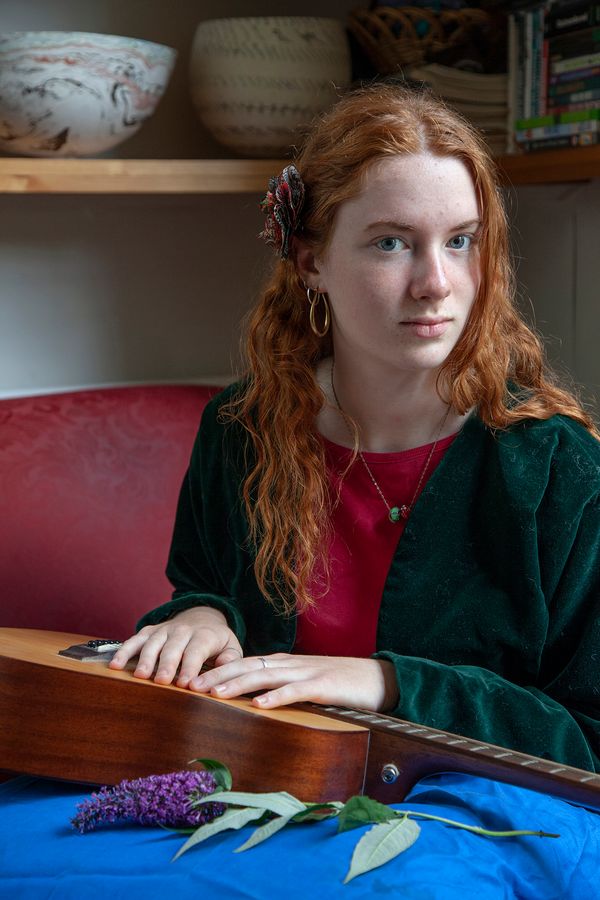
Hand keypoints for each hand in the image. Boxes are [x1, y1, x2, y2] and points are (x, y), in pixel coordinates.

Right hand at [108, 606, 242, 687]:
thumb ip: (230, 657)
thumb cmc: (216, 640)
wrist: (202, 616)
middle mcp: (182, 630)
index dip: (190, 666)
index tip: (185, 684)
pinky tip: (115, 665)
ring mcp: (164, 630)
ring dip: (145, 658)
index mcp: (204, 635)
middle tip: (161, 681)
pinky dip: (124, 651)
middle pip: (173, 647)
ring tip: (139, 675)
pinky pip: (135, 640)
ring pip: (153, 643)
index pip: (196, 650)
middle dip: (167, 664)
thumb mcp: (230, 645)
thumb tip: (224, 665)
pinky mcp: (149, 631)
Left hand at [189, 653, 398, 712]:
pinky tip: (260, 706)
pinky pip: (295, 691)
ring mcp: (306, 673)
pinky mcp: (323, 685)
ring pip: (265, 676)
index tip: (192, 681)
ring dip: (238, 684)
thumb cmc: (340, 683)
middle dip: (217, 676)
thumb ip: (281, 686)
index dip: (218, 671)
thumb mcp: (305, 682)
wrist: (378, 677)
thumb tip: (252, 699)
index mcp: (284, 663)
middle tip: (190, 687)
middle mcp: (290, 664)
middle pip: (247, 666)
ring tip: (214, 694)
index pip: (244, 664)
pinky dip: (276, 697)